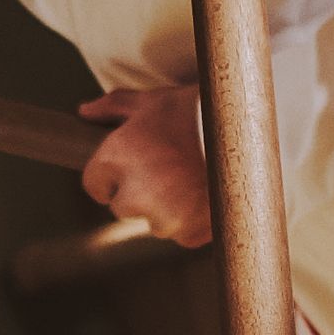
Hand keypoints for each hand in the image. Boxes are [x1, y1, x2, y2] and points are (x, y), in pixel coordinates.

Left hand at [78, 80, 209, 243]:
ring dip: (166, 208)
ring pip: (154, 222)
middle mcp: (134, 194)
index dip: (112, 175)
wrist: (248, 132)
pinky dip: (192, 220)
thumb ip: (114, 106)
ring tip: (192, 177)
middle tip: (168, 168)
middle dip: (138, 192)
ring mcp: (164, 218)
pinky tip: (206, 193)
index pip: (95, 185)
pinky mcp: (190, 234)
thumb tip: (85, 112)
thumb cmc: (196, 111)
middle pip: (122, 207)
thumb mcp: (153, 101)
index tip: (135, 163)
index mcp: (117, 158)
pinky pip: (183, 234)